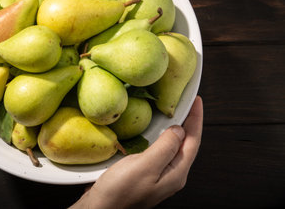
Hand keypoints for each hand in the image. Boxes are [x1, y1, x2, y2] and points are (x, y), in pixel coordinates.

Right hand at [71, 96, 202, 208]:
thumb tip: (179, 130)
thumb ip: (165, 147)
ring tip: (173, 113)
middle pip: (186, 144)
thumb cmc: (120, 191)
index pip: (193, 141)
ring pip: (172, 147)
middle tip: (186, 103)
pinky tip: (153, 131)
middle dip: (189, 123)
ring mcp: (158, 175)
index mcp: (176, 173)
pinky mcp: (145, 174)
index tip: (196, 100)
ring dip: (175, 128)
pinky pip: (159, 150)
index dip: (195, 119)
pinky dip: (160, 136)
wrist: (101, 208)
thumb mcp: (145, 166)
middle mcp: (170, 175)